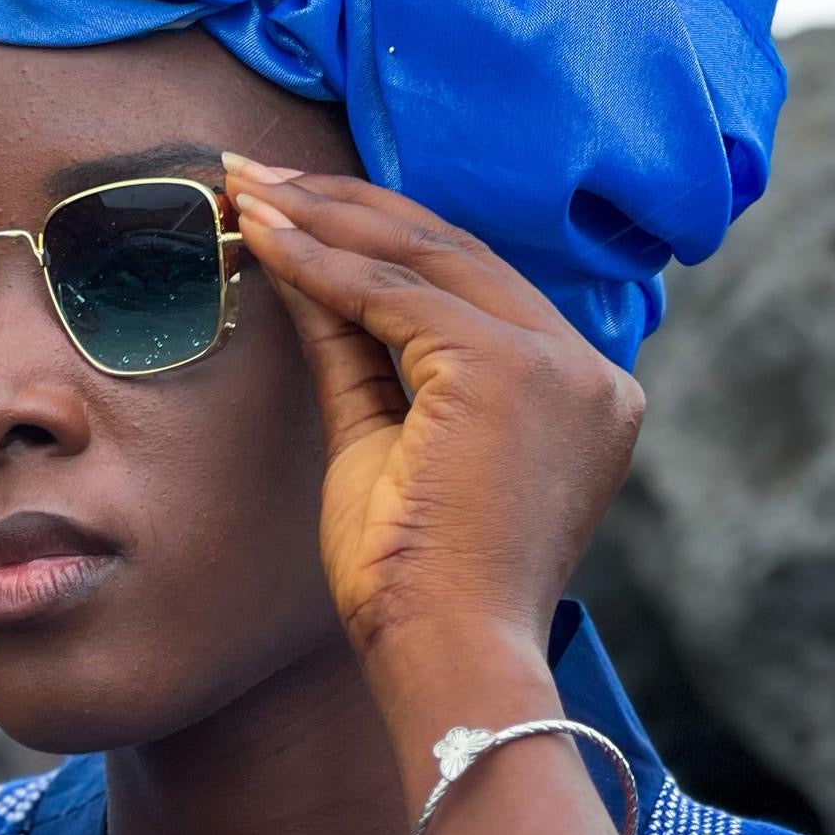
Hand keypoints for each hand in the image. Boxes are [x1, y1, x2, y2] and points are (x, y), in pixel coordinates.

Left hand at [223, 158, 643, 675]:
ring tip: (247, 192)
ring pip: (426, 260)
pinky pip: (397, 292)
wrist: (445, 657)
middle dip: (345, 209)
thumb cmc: (413, 585)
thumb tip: (299, 264)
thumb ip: (354, 351)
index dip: (378, 240)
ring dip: (325, 219)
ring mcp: (558, 365)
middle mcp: (586, 370)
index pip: (470, 288)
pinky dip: (324, 261)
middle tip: (257, 177)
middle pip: (454, 256)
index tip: (296, 210)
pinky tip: (265, 238)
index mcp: (578, 394)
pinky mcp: (511, 369)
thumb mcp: (380, 442)